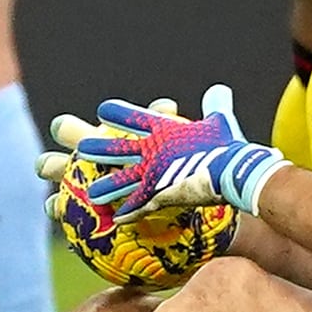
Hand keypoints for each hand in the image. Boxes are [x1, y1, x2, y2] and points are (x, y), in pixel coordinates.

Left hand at [65, 87, 287, 224]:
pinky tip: (116, 221)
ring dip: (105, 187)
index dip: (117, 114)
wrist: (234, 172)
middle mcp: (152, 150)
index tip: (102, 111)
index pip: (133, 117)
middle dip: (94, 147)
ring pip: (120, 181)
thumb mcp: (220, 122)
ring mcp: (153, 174)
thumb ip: (215, 106)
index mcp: (163, 129)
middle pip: (115, 148)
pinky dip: (129, 215)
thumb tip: (220, 89)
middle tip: (77, 147)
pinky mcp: (158, 195)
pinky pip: (139, 207)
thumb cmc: (228, 146)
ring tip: (90, 193)